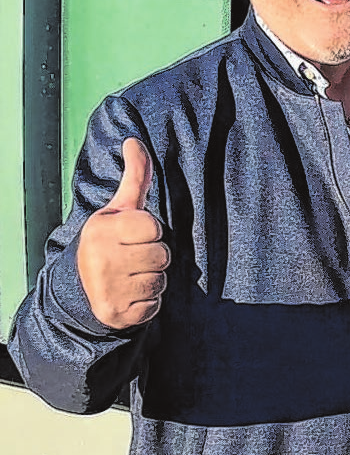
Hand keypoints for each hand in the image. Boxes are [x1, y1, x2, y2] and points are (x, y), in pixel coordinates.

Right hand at [77, 138, 169, 328]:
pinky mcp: (117, 314)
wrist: (82, 288)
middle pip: (162, 255)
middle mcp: (101, 259)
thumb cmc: (111, 241)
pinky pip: (154, 306)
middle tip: (135, 257)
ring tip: (133, 275)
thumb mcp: (120, 209)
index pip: (153, 227)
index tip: (135, 235)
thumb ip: (135, 177)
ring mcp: (108, 289)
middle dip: (155, 256)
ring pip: (161, 281)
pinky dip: (148, 302)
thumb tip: (134, 140)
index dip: (151, 231)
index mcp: (101, 230)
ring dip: (154, 279)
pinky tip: (131, 295)